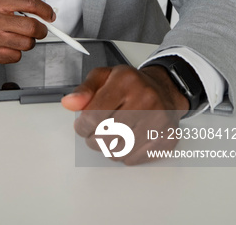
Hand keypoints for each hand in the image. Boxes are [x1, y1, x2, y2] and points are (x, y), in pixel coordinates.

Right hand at [0, 0, 54, 64]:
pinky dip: (16, 52)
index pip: (28, 3)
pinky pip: (15, 56)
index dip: (44, 9)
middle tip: (41, 29)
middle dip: (41, 29)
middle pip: (31, 26)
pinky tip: (6, 45)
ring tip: (19, 36)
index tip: (49, 15)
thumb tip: (38, 8)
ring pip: (26, 43)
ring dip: (28, 41)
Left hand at [61, 65, 188, 164]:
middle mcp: (145, 99)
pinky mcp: (166, 138)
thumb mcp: (104, 77)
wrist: (163, 90)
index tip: (82, 126)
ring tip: (109, 136)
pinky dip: (123, 154)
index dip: (82, 126)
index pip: (94, 115)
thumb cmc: (130, 85)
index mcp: (126, 81)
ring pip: (119, 151)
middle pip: (106, 136)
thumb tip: (69, 103)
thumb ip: (84, 90)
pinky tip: (125, 141)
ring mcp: (158, 120)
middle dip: (93, 139)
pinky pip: (134, 159)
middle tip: (94, 133)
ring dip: (107, 148)